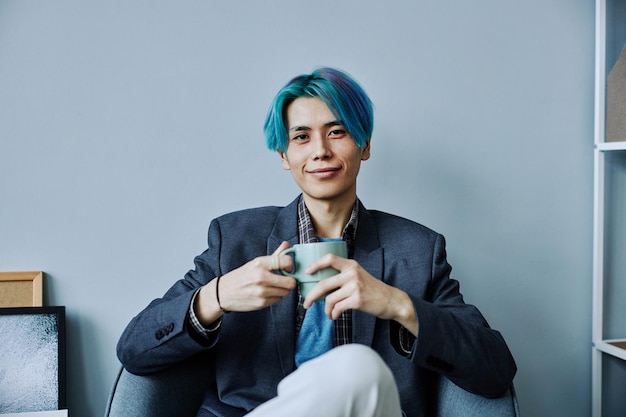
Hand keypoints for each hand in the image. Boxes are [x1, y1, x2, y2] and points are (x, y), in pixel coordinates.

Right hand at [195, 241, 295, 324]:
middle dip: (289, 281)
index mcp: (260, 263)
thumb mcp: (256, 262)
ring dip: (282, 290)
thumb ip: (274, 255)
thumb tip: (287, 244)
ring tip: (273, 286)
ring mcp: (262, 292)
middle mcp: (262, 277)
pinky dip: (275, 297)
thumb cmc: (241, 276)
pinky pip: (278, 300)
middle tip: (283, 279)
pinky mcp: (261, 303)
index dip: (290, 265)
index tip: (287, 267)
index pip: (286, 261)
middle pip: (290, 282)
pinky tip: (267, 293)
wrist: (223, 292)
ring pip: (285, 292)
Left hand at [303, 255, 417, 335]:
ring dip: (326, 310)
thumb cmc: (371, 289)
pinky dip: (333, 314)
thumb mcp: (358, 275)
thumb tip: (319, 284)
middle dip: (311, 296)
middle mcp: (352, 273)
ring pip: (329, 299)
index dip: (315, 264)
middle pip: (323, 284)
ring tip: (328, 314)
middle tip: (306, 303)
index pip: (329, 258)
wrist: (391, 300)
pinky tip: (334, 316)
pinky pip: (337, 308)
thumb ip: (343, 275)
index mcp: (351, 265)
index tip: (306, 272)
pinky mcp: (357, 300)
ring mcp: (355, 286)